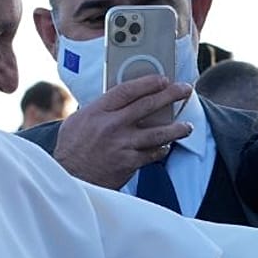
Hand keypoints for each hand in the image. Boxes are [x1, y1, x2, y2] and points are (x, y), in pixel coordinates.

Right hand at [51, 75, 193, 188]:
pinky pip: (152, 154)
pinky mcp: (129, 163)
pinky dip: (161, 150)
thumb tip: (116, 102)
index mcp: (98, 111)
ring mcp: (123, 145)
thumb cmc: (71, 150)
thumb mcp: (78, 121)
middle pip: (148, 105)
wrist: (70, 178)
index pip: (128, 90)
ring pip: (158, 132)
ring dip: (176, 128)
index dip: (148, 82)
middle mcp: (112, 125)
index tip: (163, 79)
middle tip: (185, 90)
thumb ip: (98, 110)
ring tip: (187, 126)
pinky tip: (166, 147)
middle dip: (170, 95)